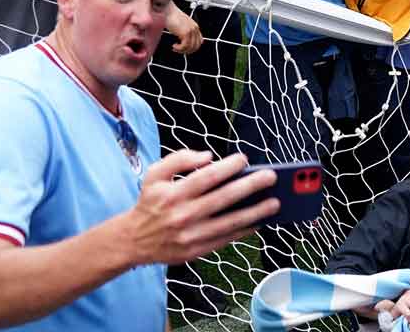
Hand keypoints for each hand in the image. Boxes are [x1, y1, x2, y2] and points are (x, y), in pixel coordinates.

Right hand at [124, 151, 278, 266]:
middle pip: (224, 198)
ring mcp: (191, 235)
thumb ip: (179, 159)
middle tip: (272, 177)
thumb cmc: (150, 202)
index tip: (245, 159)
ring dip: (256, 212)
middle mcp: (184, 214)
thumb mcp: (155, 174)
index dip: (229, 167)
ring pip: (230, 222)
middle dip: (251, 186)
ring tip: (275, 203)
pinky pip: (226, 239)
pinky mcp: (196, 251)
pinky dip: (245, 230)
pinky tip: (259, 221)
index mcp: (174, 193)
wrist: (134, 240)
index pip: (207, 177)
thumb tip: (209, 157)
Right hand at [167, 5, 203, 53]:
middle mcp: (195, 28)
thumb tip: (183, 41)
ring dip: (182, 50)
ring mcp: (191, 30)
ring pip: (190, 47)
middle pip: (196, 46)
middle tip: (180, 50)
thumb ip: (185, 32)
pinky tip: (174, 46)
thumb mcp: (181, 25)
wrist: (167, 10)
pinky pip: (185, 46)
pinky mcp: (185, 33)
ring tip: (175, 48)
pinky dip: (179, 48)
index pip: (199, 41)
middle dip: (187, 51)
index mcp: (195, 26)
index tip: (185, 49)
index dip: (193, 47)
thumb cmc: (171, 16)